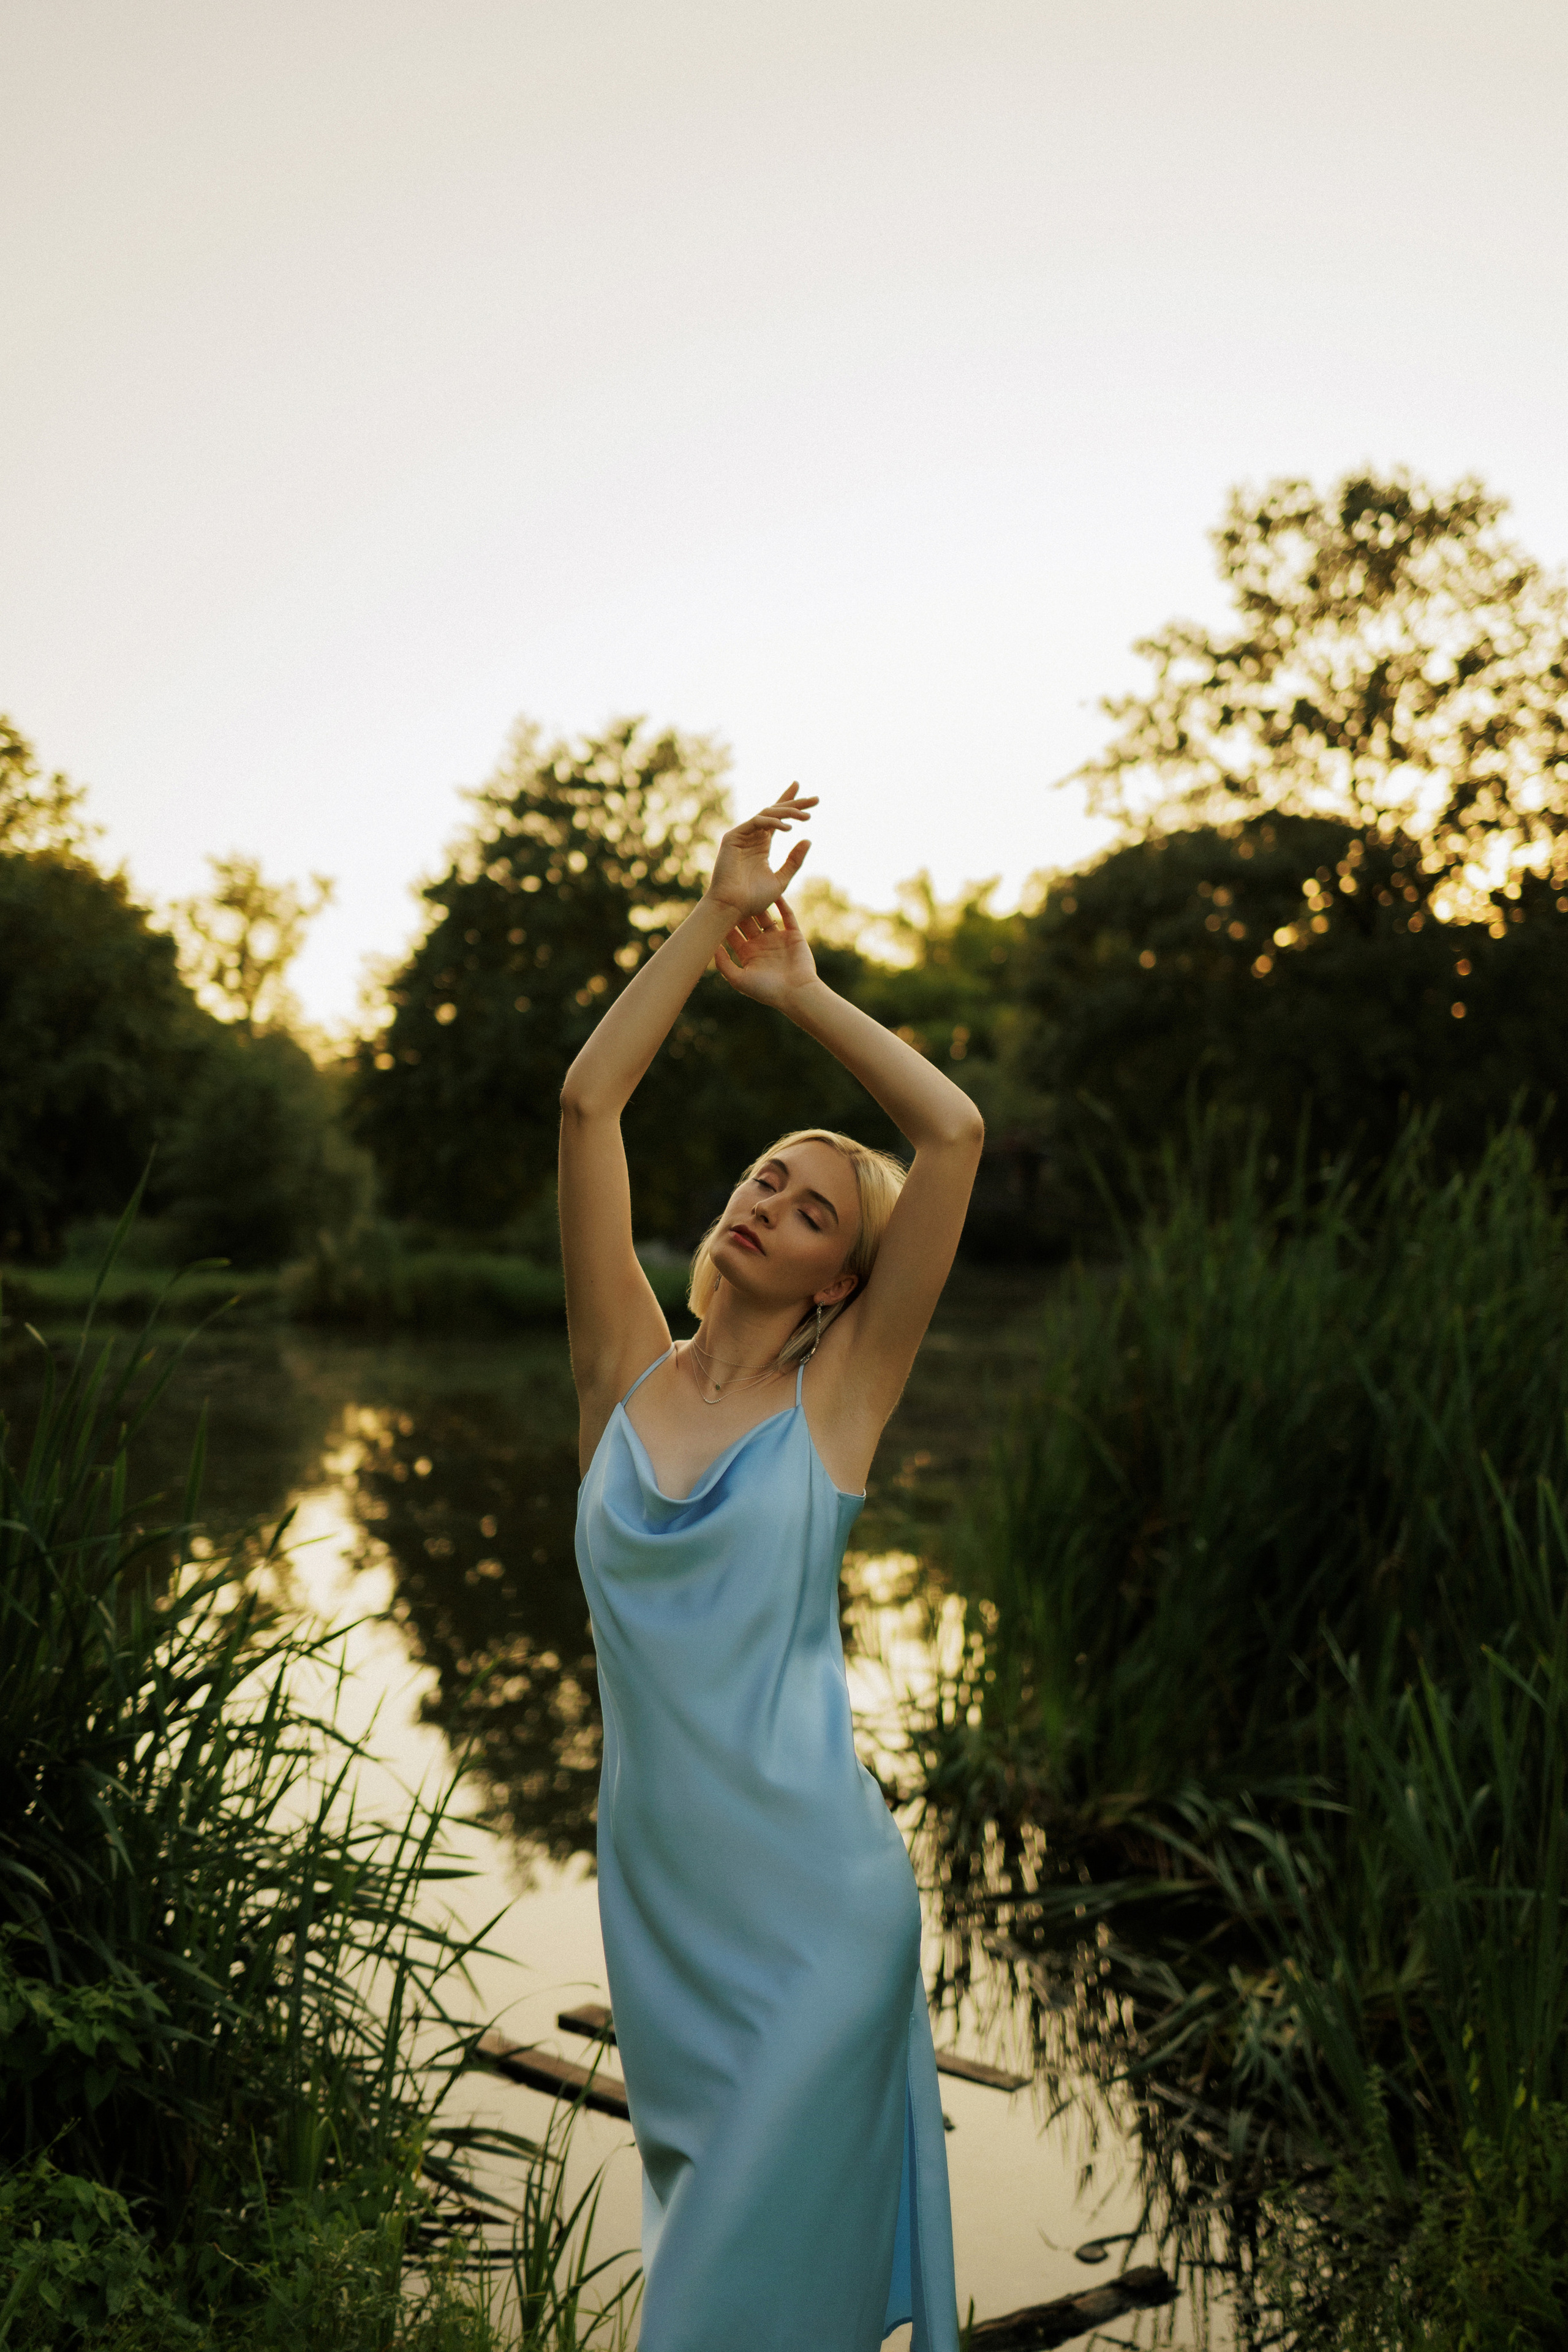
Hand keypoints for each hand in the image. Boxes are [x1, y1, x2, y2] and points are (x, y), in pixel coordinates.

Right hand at [705, 784, 816, 918]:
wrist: (733, 908)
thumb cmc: (754, 899)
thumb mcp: (781, 879)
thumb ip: (794, 861)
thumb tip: (809, 840)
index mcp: (762, 845)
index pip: (778, 820)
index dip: (792, 805)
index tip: (812, 800)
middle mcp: (752, 837)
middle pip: (775, 812)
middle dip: (795, 803)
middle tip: (815, 799)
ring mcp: (742, 836)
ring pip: (767, 813)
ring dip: (788, 812)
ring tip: (806, 817)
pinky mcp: (733, 837)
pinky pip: (756, 822)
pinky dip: (772, 822)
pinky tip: (788, 828)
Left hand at [714, 895, 818, 1006]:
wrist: (797, 993)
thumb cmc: (767, 990)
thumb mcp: (739, 980)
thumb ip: (723, 964)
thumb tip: (712, 946)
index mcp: (748, 955)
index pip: (733, 934)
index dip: (724, 923)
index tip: (714, 908)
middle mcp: (761, 945)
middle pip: (747, 922)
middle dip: (739, 909)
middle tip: (729, 893)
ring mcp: (778, 939)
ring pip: (765, 916)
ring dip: (758, 904)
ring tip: (748, 888)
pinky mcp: (794, 935)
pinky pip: (787, 915)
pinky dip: (782, 904)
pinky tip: (774, 892)